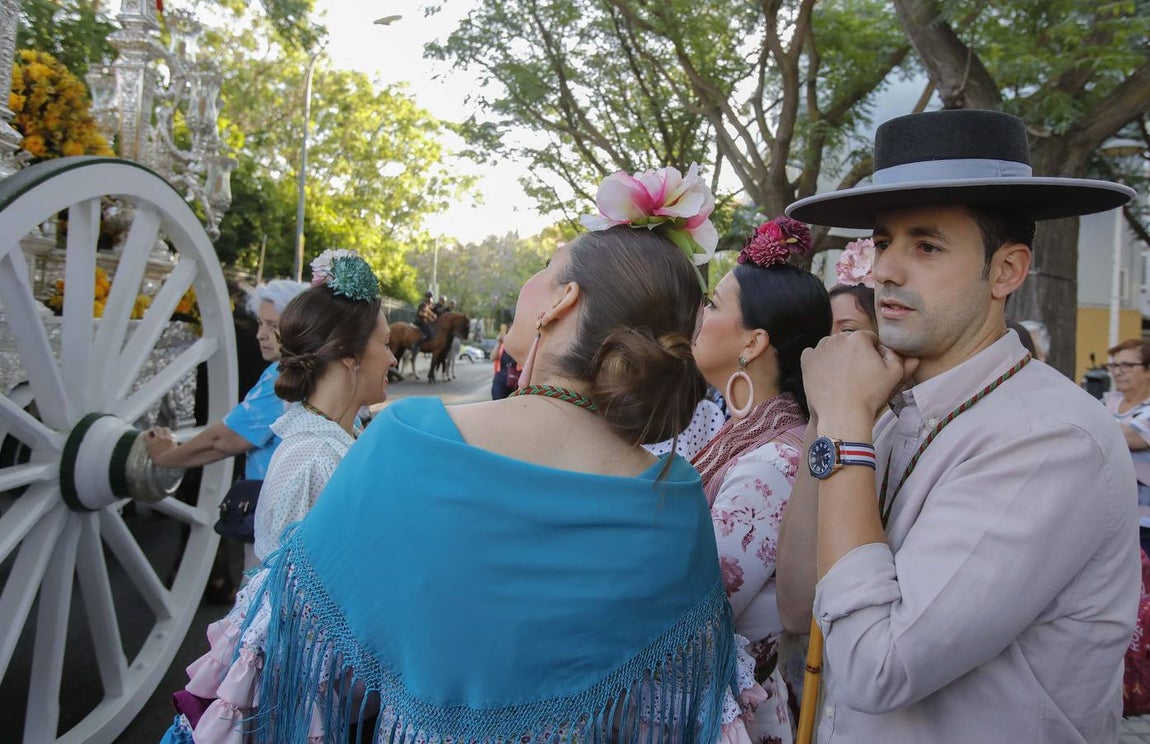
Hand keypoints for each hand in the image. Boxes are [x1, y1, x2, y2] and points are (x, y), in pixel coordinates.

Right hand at [143, 427, 177, 463]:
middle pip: (156, 428)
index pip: (146, 434)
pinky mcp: (170, 438)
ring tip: (164, 431)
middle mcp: (156, 438)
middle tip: (157, 431)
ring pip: (164, 428)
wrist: (167, 459)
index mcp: (149, 443)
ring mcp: (164, 437)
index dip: (147, 434)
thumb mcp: (152, 455)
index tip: (148, 436)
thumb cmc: (159, 460)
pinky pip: (170, 431)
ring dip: (164, 429)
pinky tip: (170, 434)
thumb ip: (151, 449)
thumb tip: (150, 447)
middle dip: (156, 429)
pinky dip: (169, 432)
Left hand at [801, 331, 917, 435]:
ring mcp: (819, 348)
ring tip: (842, 375)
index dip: (873, 352)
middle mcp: (837, 338)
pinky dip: (819, 361)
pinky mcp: (807, 360)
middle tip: (857, 373)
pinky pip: (813, 355)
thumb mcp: (894, 375)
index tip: (872, 366)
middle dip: (853, 353)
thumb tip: (892, 349)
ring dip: (836, 356)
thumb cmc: (869, 395)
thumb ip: (897, 357)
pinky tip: (826, 374)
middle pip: (848, 342)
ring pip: (831, 347)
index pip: (869, 339)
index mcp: (859, 338)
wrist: (842, 413)